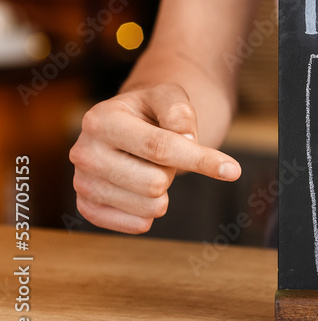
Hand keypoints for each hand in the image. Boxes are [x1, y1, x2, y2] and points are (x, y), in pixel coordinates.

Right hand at [69, 83, 241, 233]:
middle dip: (173, 171)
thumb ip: (180, 112)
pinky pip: (137, 225)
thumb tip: (187, 140)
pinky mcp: (87, 207)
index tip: (233, 170)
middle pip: (155, 182)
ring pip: (150, 206)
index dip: (200, 159)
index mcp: (101, 119)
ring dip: (163, 190)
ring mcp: (82, 183)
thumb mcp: (169, 96)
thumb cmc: (151, 109)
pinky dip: (152, 211)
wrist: (126, 123)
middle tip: (164, 157)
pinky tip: (144, 191)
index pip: (160, 147)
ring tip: (150, 168)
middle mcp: (83, 152)